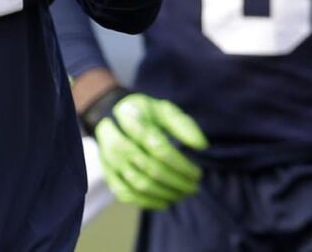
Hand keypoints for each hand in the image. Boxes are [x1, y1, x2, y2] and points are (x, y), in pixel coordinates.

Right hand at [82, 87, 207, 209]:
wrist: (110, 116)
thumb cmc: (144, 113)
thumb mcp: (162, 109)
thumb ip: (182, 125)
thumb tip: (202, 145)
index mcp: (134, 123)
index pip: (160, 150)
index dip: (182, 165)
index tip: (198, 174)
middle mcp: (119, 143)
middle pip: (152, 169)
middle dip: (177, 182)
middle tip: (194, 187)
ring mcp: (111, 161)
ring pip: (140, 185)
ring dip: (165, 193)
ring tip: (183, 195)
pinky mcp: (108, 173)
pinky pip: (126, 194)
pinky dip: (147, 202)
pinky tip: (165, 202)